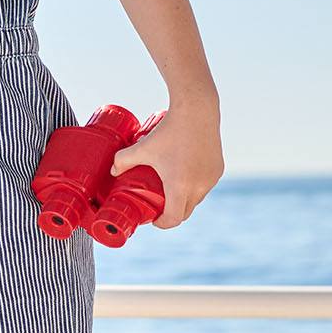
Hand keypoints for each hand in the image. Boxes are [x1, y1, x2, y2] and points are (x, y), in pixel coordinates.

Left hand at [108, 102, 223, 228]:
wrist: (196, 109)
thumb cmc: (168, 129)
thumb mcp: (142, 147)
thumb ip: (122, 160)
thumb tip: (112, 172)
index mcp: (180, 186)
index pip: (173, 219)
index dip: (161, 223)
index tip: (153, 218)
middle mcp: (199, 186)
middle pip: (184, 212)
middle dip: (170, 212)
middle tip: (157, 205)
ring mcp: (211, 178)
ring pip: (196, 199)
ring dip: (184, 200)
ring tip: (170, 191)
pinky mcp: (218, 169)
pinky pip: (205, 186)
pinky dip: (195, 187)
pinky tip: (185, 180)